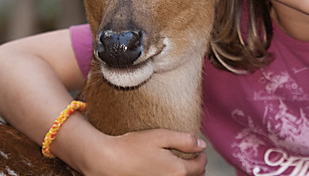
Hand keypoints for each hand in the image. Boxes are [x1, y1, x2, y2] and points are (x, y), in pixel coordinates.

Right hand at [81, 128, 206, 175]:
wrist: (107, 162)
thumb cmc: (132, 147)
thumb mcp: (160, 136)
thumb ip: (184, 140)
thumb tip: (201, 145)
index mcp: (178, 171)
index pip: (200, 167)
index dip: (201, 156)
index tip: (198, 149)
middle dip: (195, 167)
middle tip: (191, 156)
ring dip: (184, 174)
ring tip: (179, 163)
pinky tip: (164, 169)